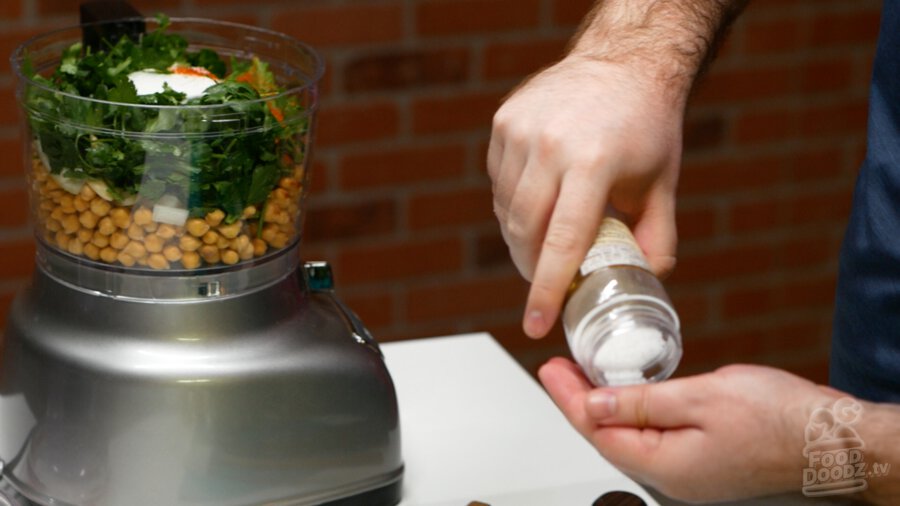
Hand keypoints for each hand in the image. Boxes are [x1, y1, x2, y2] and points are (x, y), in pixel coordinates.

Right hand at [488, 55, 681, 338]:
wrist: (623, 62)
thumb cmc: (646, 124)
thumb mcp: (663, 182)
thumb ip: (658, 237)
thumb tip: (649, 280)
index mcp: (593, 162)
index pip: (562, 242)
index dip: (547, 290)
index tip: (535, 323)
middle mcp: (550, 144)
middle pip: (524, 231)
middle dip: (532, 268)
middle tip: (546, 284)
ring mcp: (521, 130)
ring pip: (506, 210)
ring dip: (522, 237)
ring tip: (546, 240)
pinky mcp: (503, 122)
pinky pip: (498, 183)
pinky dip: (513, 203)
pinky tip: (538, 201)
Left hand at [538, 358, 844, 502]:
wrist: (829, 439)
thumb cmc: (777, 418)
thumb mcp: (700, 398)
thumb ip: (641, 403)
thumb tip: (593, 404)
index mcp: (663, 464)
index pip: (596, 430)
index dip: (567, 397)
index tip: (549, 368)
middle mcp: (670, 474)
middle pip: (607, 435)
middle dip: (578, 399)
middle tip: (558, 367)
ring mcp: (686, 470)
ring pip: (628, 435)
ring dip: (603, 403)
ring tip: (582, 374)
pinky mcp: (701, 459)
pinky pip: (652, 434)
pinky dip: (631, 409)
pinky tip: (627, 391)